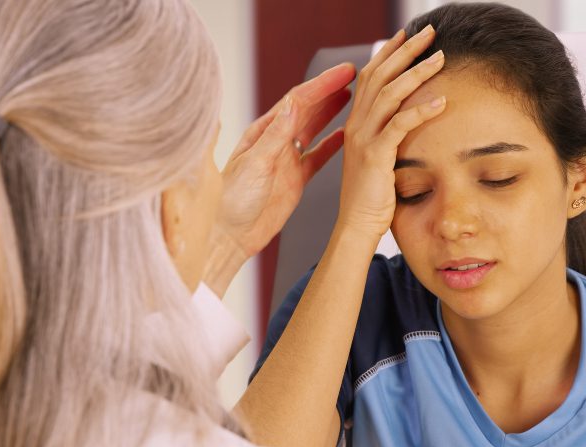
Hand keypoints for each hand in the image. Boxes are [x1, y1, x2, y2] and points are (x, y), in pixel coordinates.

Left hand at [203, 64, 355, 296]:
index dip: (322, 85)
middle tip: (355, 77)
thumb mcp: (254, 163)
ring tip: (352, 97)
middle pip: (308, 110)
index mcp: (262, 133)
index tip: (345, 72)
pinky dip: (332, 146)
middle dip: (330, 92)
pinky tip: (345, 136)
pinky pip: (317, 158)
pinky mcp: (294, 181)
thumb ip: (276, 136)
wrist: (230, 235)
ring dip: (332, 113)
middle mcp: (274, 143)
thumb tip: (294, 105)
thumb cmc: (232, 200)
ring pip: (314, 130)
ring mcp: (286, 161)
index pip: (297, 101)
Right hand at [337, 25, 445, 240]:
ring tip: (441, 57)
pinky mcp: (375, 156)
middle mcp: (356, 126)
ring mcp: (363, 139)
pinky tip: (442, 102)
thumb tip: (405, 122)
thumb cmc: (371, 196)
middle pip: (379, 76)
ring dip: (416, 72)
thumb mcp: (375, 159)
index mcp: (355, 124)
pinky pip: (400, 124)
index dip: (387, 53)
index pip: (369, 77)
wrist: (356, 224)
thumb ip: (385, 136)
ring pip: (389, 93)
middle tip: (429, 32)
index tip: (406, 36)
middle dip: (404, 51)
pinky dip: (422, 110)